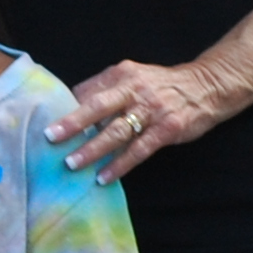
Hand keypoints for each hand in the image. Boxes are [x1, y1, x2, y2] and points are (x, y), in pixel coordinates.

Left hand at [49, 59, 228, 183]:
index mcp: (121, 74)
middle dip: (72, 124)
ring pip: (117, 131)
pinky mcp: (168, 129)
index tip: (46, 123)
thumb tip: (71, 107)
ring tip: (72, 164)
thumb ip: (106, 90)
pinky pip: (139, 149)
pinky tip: (104, 177)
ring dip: (92, 149)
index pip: (88, 91)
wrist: (207, 86)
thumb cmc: (161, 86)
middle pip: (97, 107)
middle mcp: (135, 89)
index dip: (67, 108)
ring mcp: (152, 110)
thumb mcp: (133, 77)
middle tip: (49, 138)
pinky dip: (120, 164)